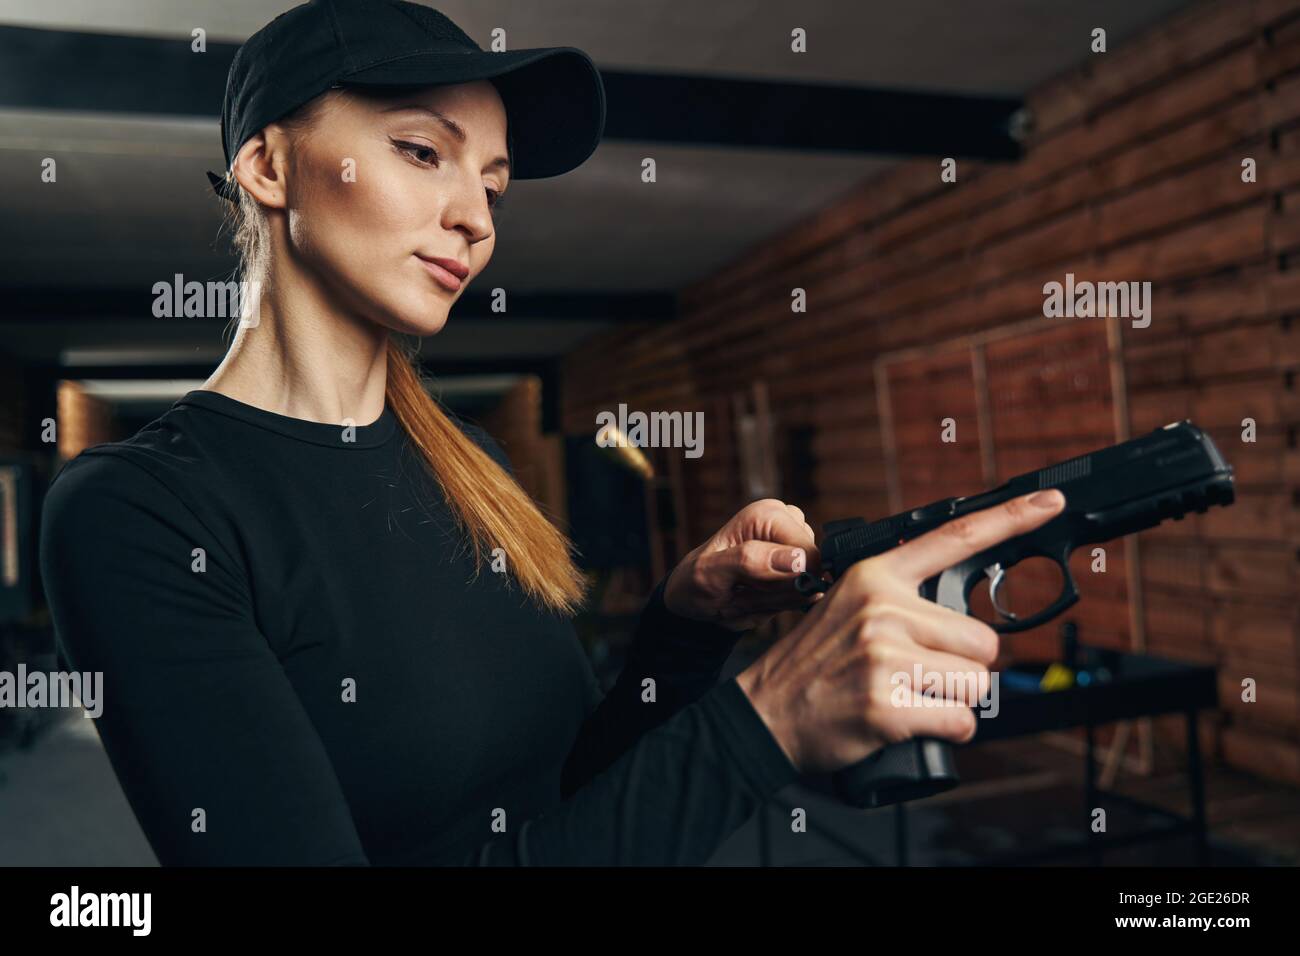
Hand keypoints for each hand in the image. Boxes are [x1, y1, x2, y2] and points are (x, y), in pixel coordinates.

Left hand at [662, 498, 821, 631]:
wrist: (693, 599)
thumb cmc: (697, 581)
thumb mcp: (711, 573)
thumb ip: (751, 561)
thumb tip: (799, 559)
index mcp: (767, 514)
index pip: (808, 555)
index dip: (787, 581)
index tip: (750, 586)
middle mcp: (787, 523)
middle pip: (811, 572)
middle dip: (777, 593)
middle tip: (742, 592)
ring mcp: (795, 544)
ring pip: (807, 587)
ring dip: (775, 601)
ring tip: (746, 593)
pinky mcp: (798, 566)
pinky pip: (802, 597)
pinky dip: (778, 606)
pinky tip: (756, 598)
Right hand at [735, 488, 1066, 773]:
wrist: (765, 711)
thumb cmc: (817, 664)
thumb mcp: (850, 608)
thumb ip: (904, 599)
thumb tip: (969, 620)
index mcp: (875, 575)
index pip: (954, 538)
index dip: (1011, 518)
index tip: (1050, 501)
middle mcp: (881, 608)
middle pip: (984, 640)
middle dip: (962, 667)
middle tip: (914, 673)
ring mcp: (883, 656)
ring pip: (976, 683)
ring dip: (952, 699)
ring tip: (905, 695)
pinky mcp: (887, 704)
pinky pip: (961, 720)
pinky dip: (946, 730)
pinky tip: (908, 722)